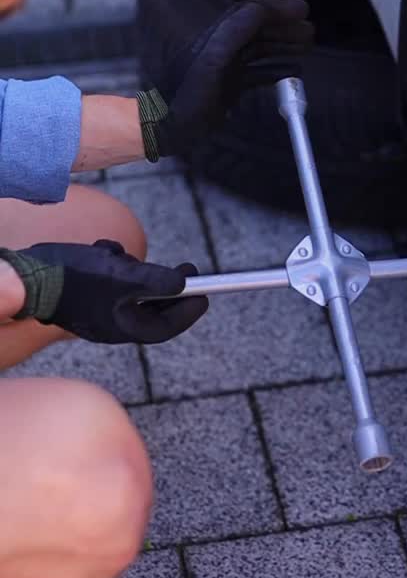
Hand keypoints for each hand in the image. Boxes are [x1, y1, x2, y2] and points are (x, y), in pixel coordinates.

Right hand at [0, 240, 207, 343]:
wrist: (29, 275)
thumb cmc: (74, 279)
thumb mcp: (123, 277)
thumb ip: (156, 282)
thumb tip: (185, 285)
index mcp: (124, 327)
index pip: (166, 326)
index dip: (189, 309)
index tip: (206, 293)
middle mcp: (112, 322)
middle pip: (153, 307)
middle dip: (167, 285)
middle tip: (188, 268)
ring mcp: (99, 308)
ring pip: (132, 287)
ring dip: (133, 267)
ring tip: (117, 255)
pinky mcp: (87, 292)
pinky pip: (112, 278)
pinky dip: (113, 262)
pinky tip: (100, 250)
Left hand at [137, 0, 313, 159]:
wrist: (166, 127)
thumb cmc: (184, 97)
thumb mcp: (210, 61)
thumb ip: (232, 33)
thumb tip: (257, 10)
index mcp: (217, 37)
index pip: (251, 13)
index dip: (277, 8)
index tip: (303, 10)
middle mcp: (221, 49)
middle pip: (259, 30)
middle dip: (285, 28)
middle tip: (311, 32)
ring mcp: (225, 68)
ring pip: (259, 50)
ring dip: (283, 47)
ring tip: (306, 49)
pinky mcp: (227, 87)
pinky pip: (256, 74)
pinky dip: (275, 72)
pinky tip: (290, 74)